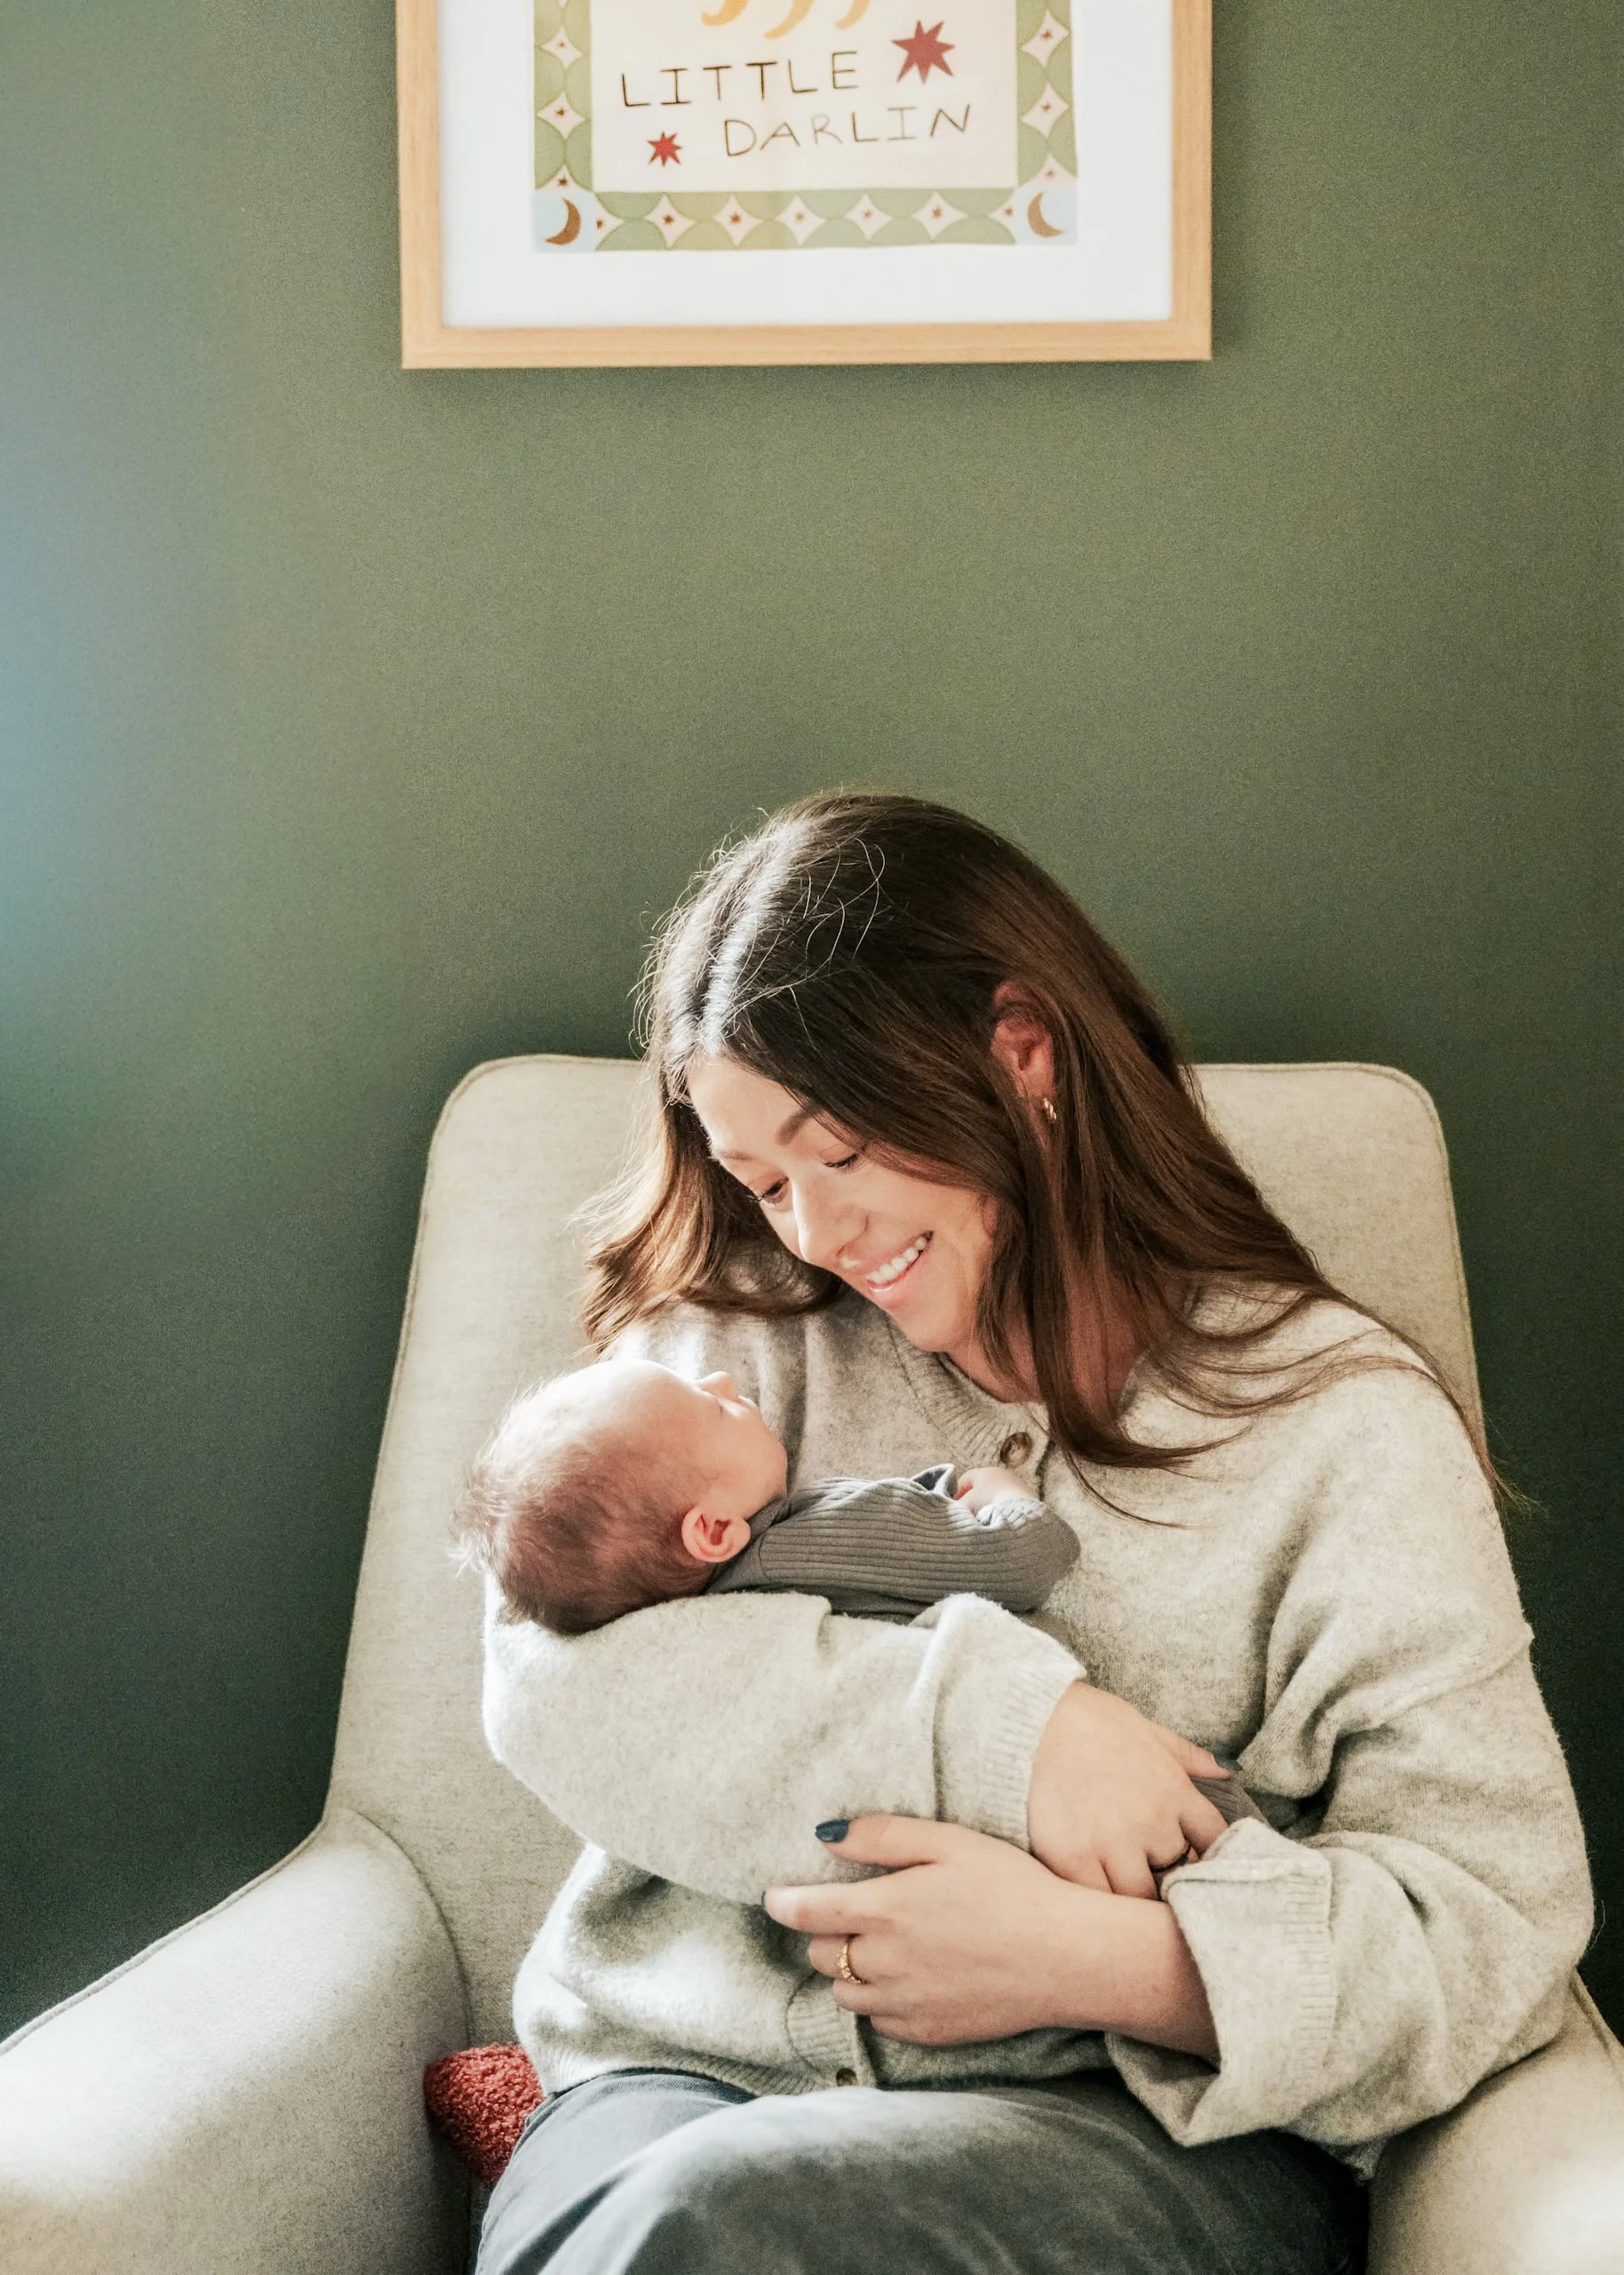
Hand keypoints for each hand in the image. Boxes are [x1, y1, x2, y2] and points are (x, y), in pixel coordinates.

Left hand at [764, 1815, 1216, 2057]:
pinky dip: (881, 2002)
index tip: (775, 1897)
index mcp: (884, 1910)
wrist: (1067, 1957)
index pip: (805, 1913)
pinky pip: (881, 2023)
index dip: (782, 1903)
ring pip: (846, 1994)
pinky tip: (910, 1979)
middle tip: (851, 1913)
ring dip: (850, 1970)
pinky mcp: (929, 2034)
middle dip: (826, 1933)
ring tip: (882, 1947)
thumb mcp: (949, 1842)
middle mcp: (884, 1964)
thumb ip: (882, 1836)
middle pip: (823, 1955)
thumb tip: (825, 1835)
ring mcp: (905, 2006)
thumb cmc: (1012, 1888)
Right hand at [954, 1465, 1034, 1511]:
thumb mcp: (969, 1503)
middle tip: (969, 1510)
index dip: (958, 1490)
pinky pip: (1008, 1498)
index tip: (955, 1503)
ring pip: (996, 1491)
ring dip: (989, 1502)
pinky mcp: (1025, 1492)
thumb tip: (959, 1508)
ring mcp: (1014, 1481)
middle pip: (981, 1484)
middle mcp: (999, 1472)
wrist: (1019, 1510)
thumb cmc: (989, 1502)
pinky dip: (1002, 1505)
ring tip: (985, 1516)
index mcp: (984, 1472)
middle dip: (974, 1497)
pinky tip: (1001, 1516)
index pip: (966, 1478)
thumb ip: (960, 1504)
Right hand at [1028, 1682, 1229, 1898]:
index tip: (1190, 1860)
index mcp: (1174, 1791)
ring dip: (1131, 1895)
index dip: (1207, 1856)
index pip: (1215, 1840)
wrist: (1032, 1718)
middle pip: (1176, 1875)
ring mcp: (1112, 1843)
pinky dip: (1096, 1901)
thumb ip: (1187, 1756)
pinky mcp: (1073, 1859)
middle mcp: (1151, 1822)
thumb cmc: (1089, 1721)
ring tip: (1115, 1885)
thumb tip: (1226, 1770)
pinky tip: (1088, 1891)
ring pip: (1139, 1897)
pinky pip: (1097, 1901)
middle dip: (1163, 1876)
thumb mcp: (1147, 1730)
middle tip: (1145, 1873)